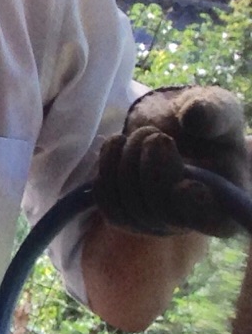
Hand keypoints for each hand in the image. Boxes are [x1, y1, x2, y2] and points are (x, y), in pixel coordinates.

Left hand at [95, 85, 249, 236]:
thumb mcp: (219, 110)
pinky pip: (106, 200)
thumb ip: (213, 112)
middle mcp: (189, 222)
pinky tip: (117, 146)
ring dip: (127, 164)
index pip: (213, 220)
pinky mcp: (125, 215)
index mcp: (226, 203)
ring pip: (130, 206)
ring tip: (140, 134)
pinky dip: (106, 169)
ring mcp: (154, 223)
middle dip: (153, 167)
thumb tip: (193, 116)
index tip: (187, 185)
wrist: (177, 130)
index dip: (196, 209)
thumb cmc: (208, 124)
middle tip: (154, 135)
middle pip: (162, 210)